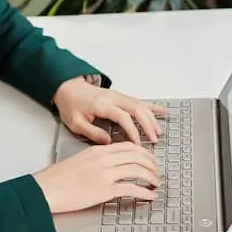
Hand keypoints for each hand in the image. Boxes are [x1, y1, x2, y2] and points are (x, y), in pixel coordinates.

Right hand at [32, 142, 160, 212]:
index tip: (150, 158)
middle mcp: (105, 159)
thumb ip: (97, 159)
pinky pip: (131, 188)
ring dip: (151, 176)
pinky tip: (150, 195)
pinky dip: (144, 191)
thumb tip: (111, 164)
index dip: (144, 152)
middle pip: (137, 156)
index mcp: (99, 150)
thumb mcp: (80, 160)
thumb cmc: (58, 177)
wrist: (46, 188)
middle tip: (157, 171)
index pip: (128, 147)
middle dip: (151, 163)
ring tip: (156, 183)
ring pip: (137, 170)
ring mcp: (105, 174)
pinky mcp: (104, 190)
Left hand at [53, 77, 167, 143]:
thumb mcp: (75, 123)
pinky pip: (140, 100)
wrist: (68, 88)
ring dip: (151, 118)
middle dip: (147, 125)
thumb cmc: (71, 106)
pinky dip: (152, 106)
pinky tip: (163, 111)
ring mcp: (119, 96)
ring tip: (158, 132)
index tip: (138, 144)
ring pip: (140, 105)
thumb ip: (92, 132)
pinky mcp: (121, 96)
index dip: (132, 131)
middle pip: (136, 109)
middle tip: (154, 140)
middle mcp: (113, 98)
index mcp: (102, 105)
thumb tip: (108, 141)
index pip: (122, 117)